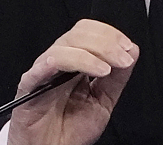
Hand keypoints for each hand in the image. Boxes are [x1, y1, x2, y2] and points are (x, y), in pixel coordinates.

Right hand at [8, 19, 137, 144]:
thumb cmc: (70, 130)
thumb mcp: (103, 101)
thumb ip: (117, 78)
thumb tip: (132, 52)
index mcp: (75, 62)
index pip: (89, 32)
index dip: (110, 34)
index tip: (128, 48)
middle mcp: (59, 62)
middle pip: (79, 33)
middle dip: (107, 42)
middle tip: (123, 58)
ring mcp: (44, 70)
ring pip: (66, 44)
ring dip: (94, 52)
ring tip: (109, 68)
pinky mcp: (30, 82)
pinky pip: (47, 64)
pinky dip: (74, 60)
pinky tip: (94, 71)